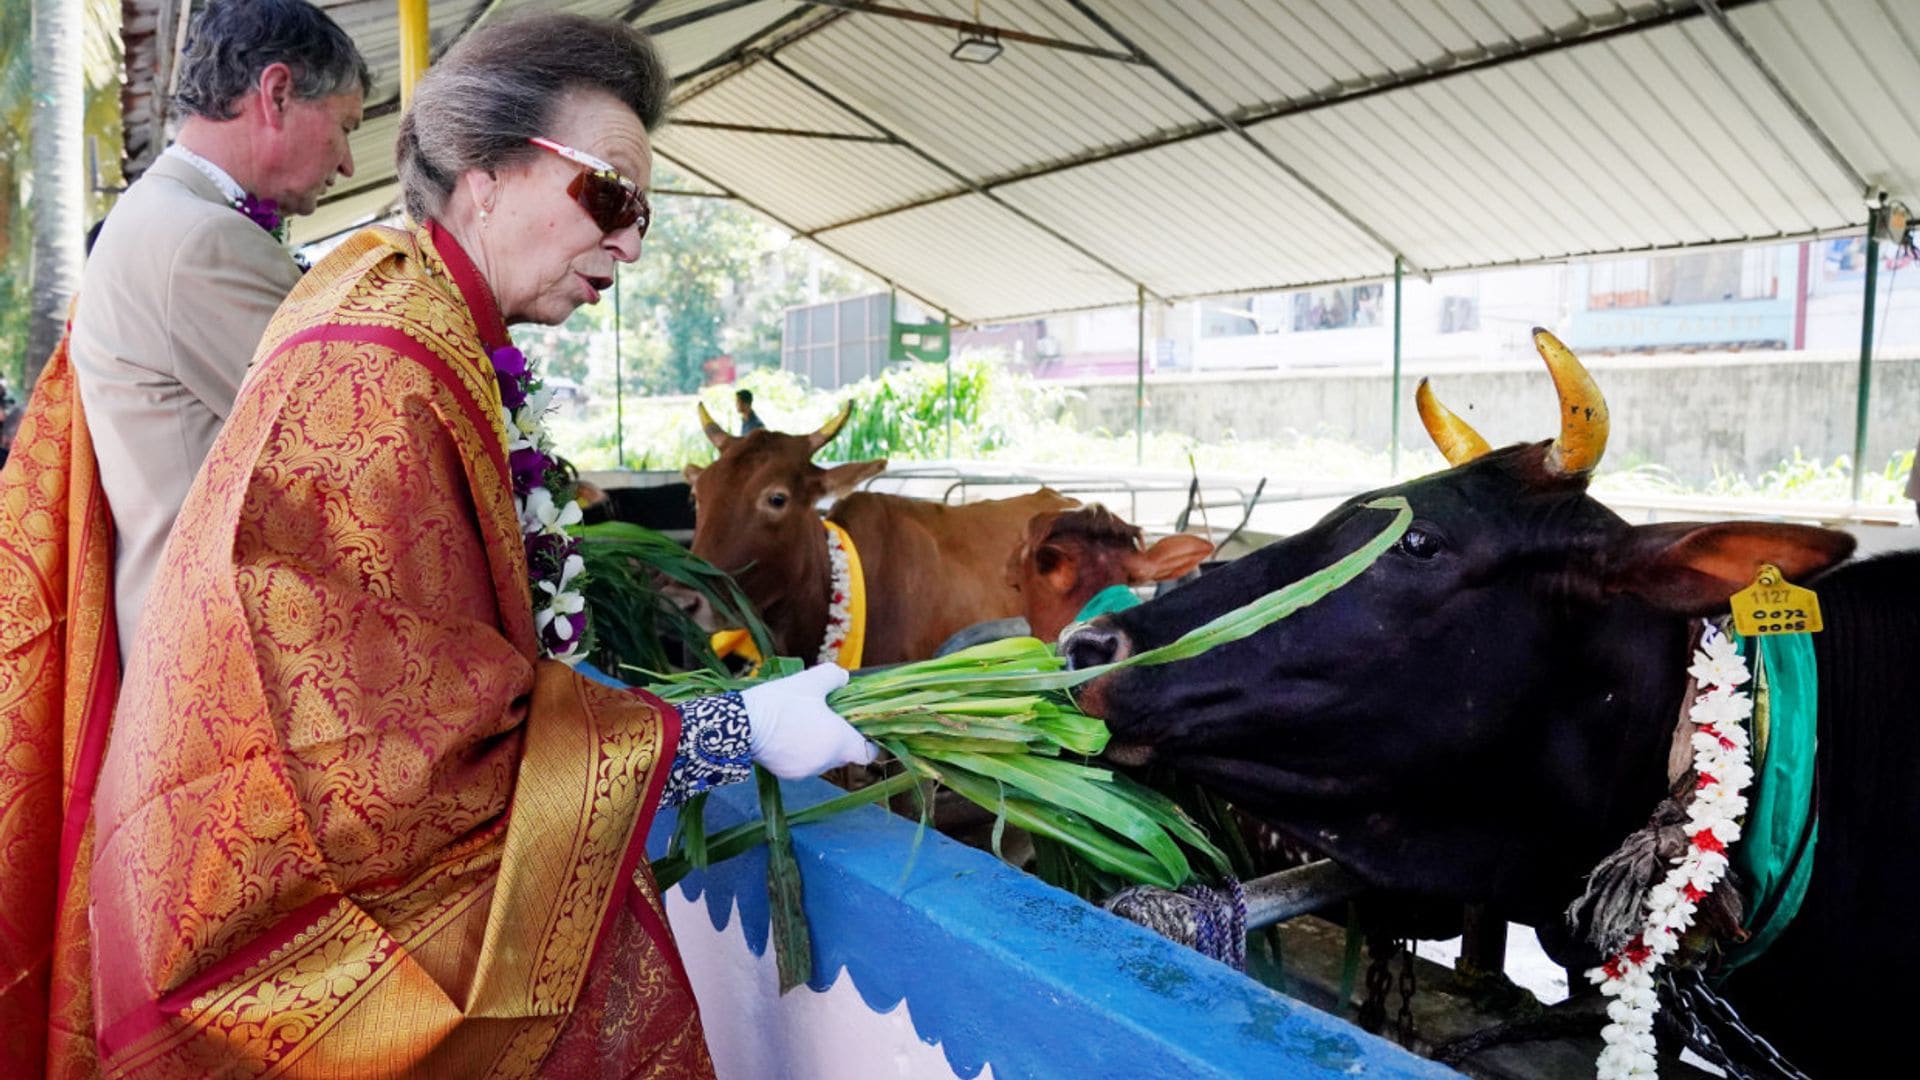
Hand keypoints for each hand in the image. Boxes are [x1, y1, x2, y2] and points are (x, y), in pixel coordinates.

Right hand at [740, 664, 876, 778]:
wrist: (742, 724)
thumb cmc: (782, 701)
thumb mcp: (811, 680)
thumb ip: (834, 677)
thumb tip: (844, 678)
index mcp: (839, 742)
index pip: (867, 752)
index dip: (868, 741)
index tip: (858, 726)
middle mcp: (826, 762)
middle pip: (844, 754)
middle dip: (839, 738)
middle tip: (826, 716)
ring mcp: (806, 771)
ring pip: (822, 758)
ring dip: (818, 744)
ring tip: (802, 722)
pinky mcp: (787, 774)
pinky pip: (803, 763)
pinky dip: (800, 752)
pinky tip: (786, 734)